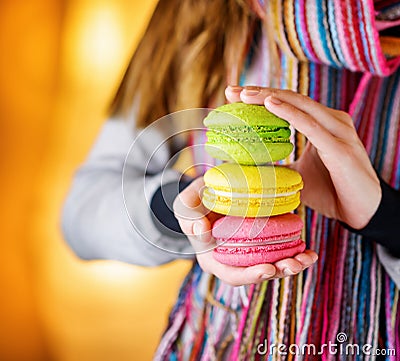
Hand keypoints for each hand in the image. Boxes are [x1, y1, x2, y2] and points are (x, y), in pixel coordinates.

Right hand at [173, 177, 317, 285]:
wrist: (214, 190)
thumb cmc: (198, 199)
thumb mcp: (186, 203)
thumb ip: (187, 213)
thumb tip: (201, 231)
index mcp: (213, 258)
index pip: (232, 274)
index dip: (250, 275)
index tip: (268, 268)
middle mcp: (233, 261)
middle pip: (258, 274)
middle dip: (278, 272)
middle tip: (293, 264)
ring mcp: (250, 253)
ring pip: (273, 265)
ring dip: (291, 265)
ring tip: (306, 257)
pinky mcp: (264, 243)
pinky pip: (281, 251)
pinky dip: (296, 253)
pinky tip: (309, 250)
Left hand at [225, 85, 380, 228]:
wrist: (361, 213)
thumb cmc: (332, 191)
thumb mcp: (298, 174)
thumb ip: (280, 164)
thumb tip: (251, 166)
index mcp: (321, 124)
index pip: (288, 103)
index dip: (261, 97)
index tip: (235, 95)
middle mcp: (331, 121)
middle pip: (291, 98)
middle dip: (260, 92)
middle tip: (232, 90)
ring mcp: (338, 131)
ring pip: (300, 105)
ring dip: (270, 97)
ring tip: (245, 94)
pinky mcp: (340, 147)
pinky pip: (311, 125)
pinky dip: (290, 113)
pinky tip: (270, 104)